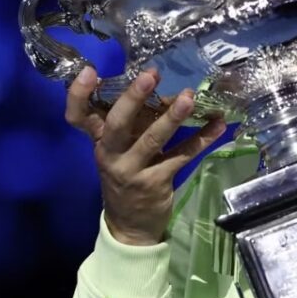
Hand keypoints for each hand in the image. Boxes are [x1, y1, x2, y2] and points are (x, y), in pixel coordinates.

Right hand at [65, 66, 226, 244]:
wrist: (129, 226)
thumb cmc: (127, 175)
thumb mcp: (122, 148)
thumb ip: (137, 122)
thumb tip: (169, 94)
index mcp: (99, 141)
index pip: (78, 117)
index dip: (78, 94)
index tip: (89, 70)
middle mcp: (111, 154)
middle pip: (117, 124)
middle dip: (133, 98)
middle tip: (151, 75)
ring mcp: (132, 170)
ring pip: (152, 140)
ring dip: (172, 117)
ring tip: (189, 97)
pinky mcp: (156, 183)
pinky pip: (182, 156)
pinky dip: (203, 139)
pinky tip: (219, 125)